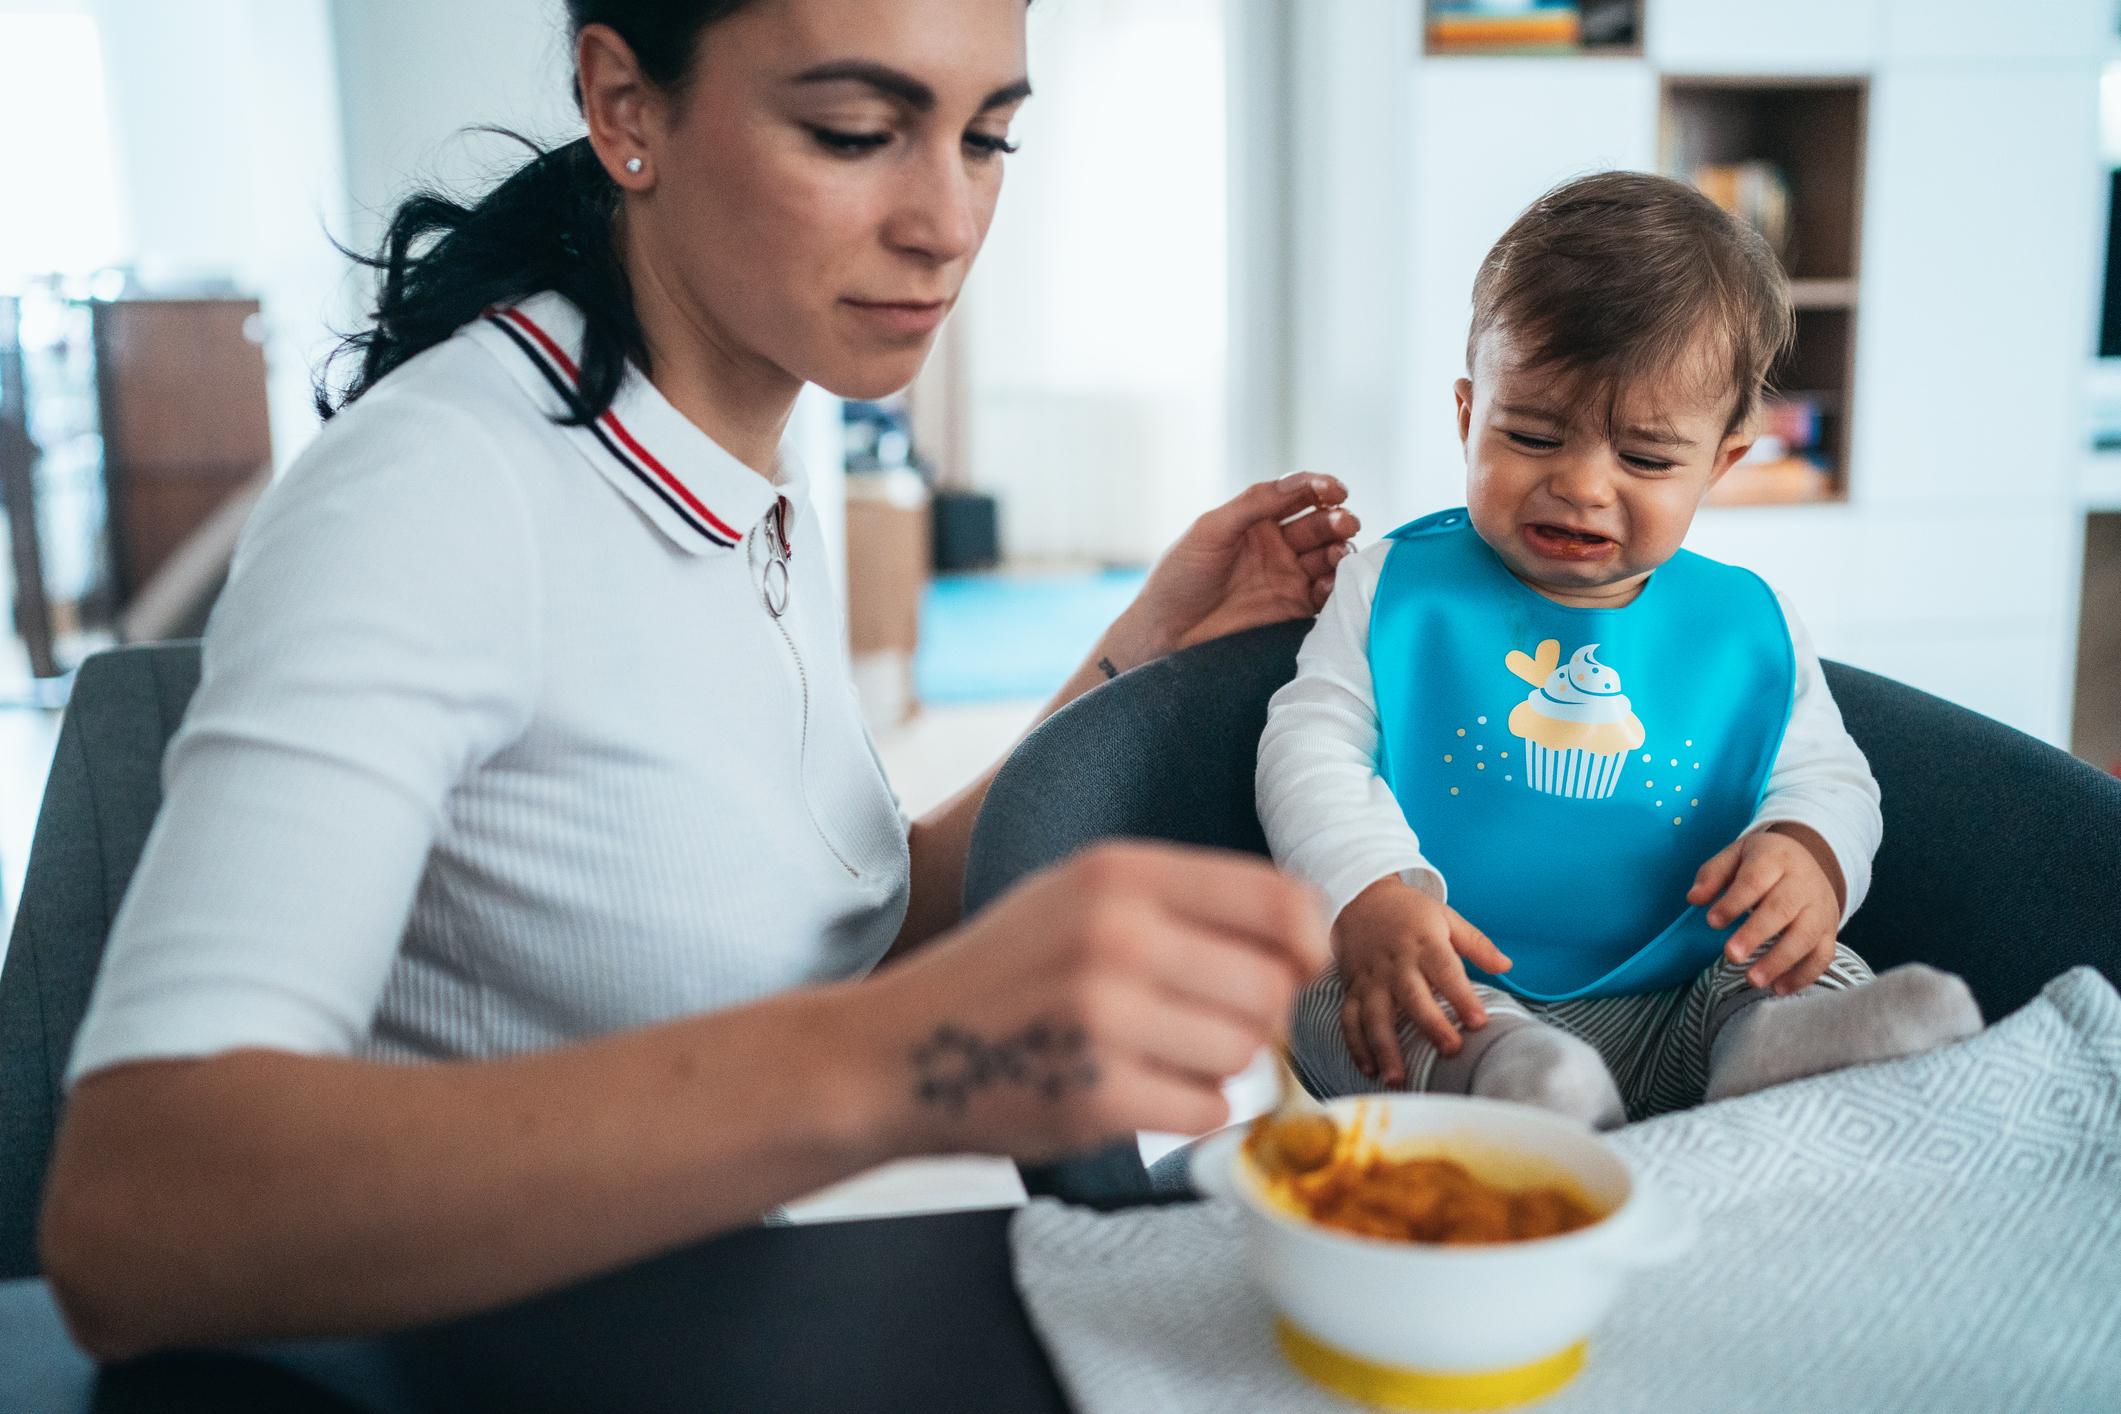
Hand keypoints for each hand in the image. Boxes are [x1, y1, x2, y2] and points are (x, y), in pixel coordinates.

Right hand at [863, 843, 1330, 1163]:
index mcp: (1118, 872)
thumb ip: (1183, 902)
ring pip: (1245, 1053)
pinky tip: (1131, 1089)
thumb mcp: (1079, 896)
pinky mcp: (1098, 1097)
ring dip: (1215, 1064)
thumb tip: (1306, 938)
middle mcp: (1115, 935)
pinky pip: (1208, 1109)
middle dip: (1255, 1014)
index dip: (1309, 941)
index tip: (1299, 963)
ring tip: (1151, 1053)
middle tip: (1200, 1020)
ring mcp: (1105, 1018)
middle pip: (1272, 987)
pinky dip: (1185, 1108)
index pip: (1279, 900)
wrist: (893, 1052)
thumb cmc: (1005, 974)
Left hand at [1101, 473, 1358, 670]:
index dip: (1321, 488)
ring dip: (1340, 552)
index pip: (1298, 495)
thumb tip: (1299, 482)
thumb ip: (1254, 503)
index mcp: (1257, 520)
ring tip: (1338, 555)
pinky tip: (1328, 584)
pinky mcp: (1293, 609)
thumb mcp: (1211, 529)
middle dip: (1337, 521)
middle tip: (1344, 523)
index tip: (1336, 490)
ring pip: (1329, 557)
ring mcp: (1287, 577)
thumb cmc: (1179, 577)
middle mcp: (1277, 545)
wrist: (1167, 632)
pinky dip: (1335, 587)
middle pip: (1320, 524)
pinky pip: (1326, 595)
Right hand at [1332, 876, 1511, 1083]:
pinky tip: (1369, 1069)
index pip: (1446, 971)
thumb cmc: (1409, 913)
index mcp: (1424, 944)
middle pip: (1412, 997)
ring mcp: (1371, 979)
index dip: (1462, 997)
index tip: (1479, 1022)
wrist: (1360, 898)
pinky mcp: (1352, 989)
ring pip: (1376, 1016)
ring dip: (1385, 1048)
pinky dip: (1356, 1045)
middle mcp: (1396, 964)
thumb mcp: (1446, 918)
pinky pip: (1349, 1019)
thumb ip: (1476, 944)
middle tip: (1450, 1050)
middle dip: (1430, 1025)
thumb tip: (1507, 965)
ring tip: (1398, 1078)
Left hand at [1688, 826, 1841, 994]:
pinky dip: (1803, 975)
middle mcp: (1803, 884)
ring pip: (1806, 936)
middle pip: (1782, 909)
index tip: (1712, 922)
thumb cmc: (1764, 861)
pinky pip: (1822, 956)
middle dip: (1756, 934)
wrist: (1811, 859)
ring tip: (1753, 980)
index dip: (1734, 902)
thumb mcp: (1736, 855)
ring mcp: (1820, 909)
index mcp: (1776, 859)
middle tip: (1731, 956)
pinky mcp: (1830, 931)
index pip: (1755, 880)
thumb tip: (1693, 898)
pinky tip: (1778, 989)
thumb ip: (1712, 874)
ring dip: (1780, 961)